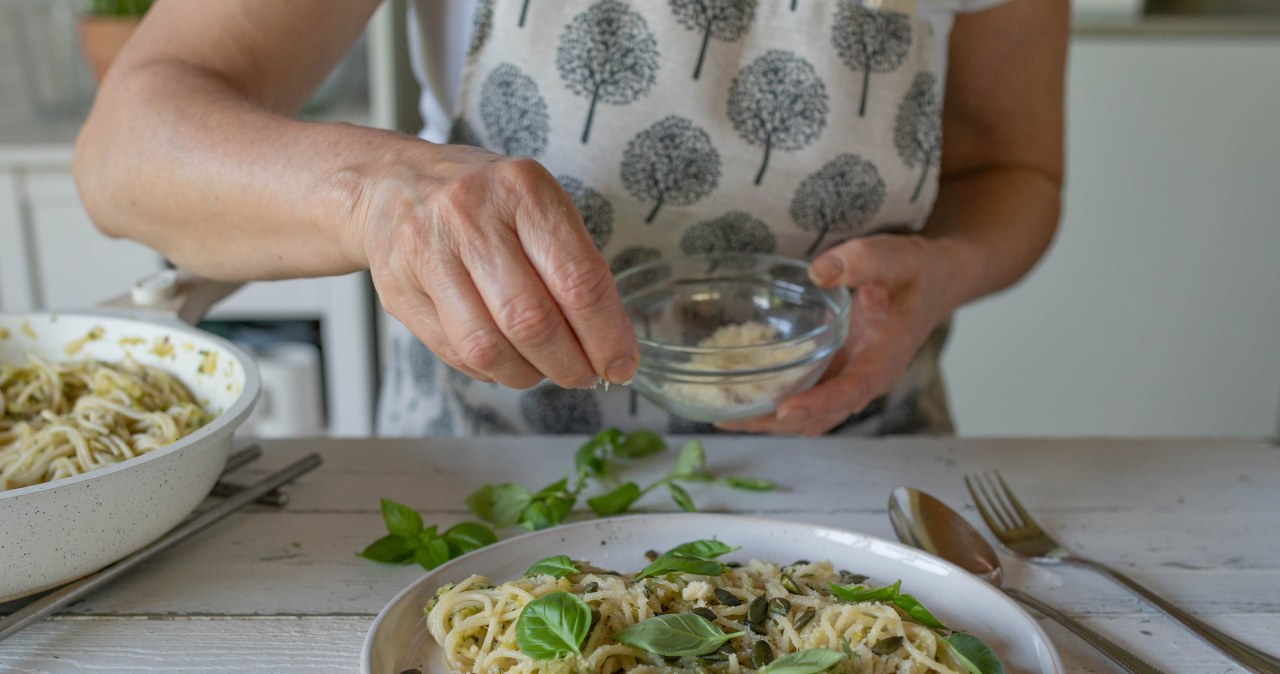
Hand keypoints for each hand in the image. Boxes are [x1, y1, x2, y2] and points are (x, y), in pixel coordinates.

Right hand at [357, 144, 637, 388]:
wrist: (393, 185)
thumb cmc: (484, 202)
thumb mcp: (537, 206)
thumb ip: (573, 264)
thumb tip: (609, 343)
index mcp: (522, 189)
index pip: (577, 279)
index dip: (606, 335)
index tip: (621, 364)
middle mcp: (470, 215)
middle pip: (533, 321)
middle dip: (570, 364)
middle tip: (585, 375)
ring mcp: (428, 252)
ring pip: (489, 346)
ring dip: (528, 374)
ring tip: (544, 371)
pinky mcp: (398, 289)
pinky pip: (455, 353)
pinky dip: (491, 370)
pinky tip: (505, 360)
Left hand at [717, 234, 961, 435]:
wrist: (935, 281)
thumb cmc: (916, 273)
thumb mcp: (896, 257)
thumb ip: (863, 261)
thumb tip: (820, 271)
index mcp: (883, 360)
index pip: (850, 391)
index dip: (817, 403)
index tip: (783, 409)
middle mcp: (864, 378)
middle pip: (820, 417)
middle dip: (775, 422)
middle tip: (728, 418)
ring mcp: (849, 379)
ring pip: (809, 415)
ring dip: (769, 420)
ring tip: (722, 414)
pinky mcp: (837, 372)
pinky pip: (805, 397)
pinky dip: (775, 402)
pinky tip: (741, 393)